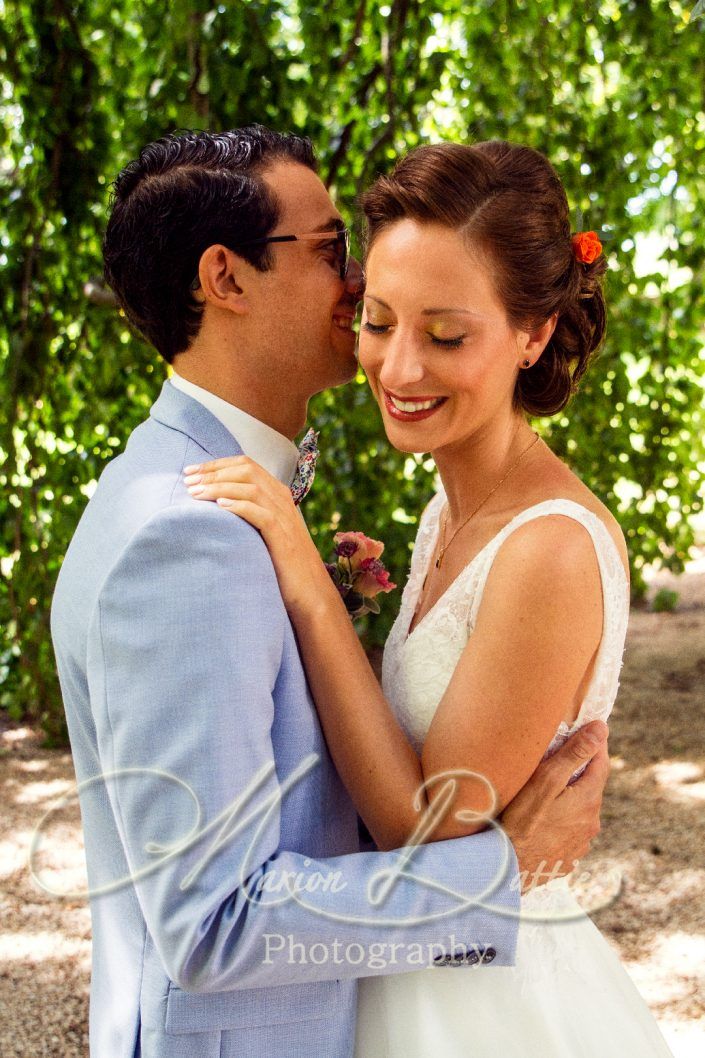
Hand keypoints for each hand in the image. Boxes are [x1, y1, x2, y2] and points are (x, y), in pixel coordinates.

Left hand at [183, 456, 329, 614]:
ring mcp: (285, 518)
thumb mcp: (266, 531)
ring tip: (195, 492)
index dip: (216, 464)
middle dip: (213, 471)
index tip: (191, 470)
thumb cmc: (282, 564)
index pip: (246, 465)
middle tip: (188, 479)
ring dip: (220, 486)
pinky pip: (261, 514)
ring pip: (252, 488)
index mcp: (278, 495)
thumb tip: (214, 505)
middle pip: (246, 470)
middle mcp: (283, 501)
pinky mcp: (283, 538)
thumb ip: (249, 514)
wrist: (310, 592)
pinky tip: (219, 505)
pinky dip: (240, 505)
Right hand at [499, 720, 609, 894]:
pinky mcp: (568, 858)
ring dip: (568, 799)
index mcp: (589, 801)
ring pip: (579, 811)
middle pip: (590, 788)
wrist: (506, 869)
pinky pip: (569, 831)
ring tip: (544, 794)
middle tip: (555, 762)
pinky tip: (540, 822)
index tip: (587, 730)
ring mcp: (581, 843)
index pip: (601, 763)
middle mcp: (591, 823)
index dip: (595, 745)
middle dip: (577, 773)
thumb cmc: (521, 821)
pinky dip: (560, 821)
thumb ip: (574, 754)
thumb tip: (601, 728)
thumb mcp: (546, 780)